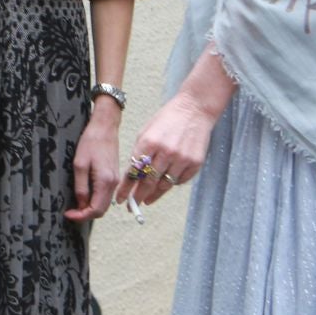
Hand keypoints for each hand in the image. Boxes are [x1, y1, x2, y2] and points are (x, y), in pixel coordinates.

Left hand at [64, 100, 123, 221]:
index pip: (95, 210)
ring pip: (104, 204)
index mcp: (105, 182)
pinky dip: (96, 200)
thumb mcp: (79, 165)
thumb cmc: (90, 142)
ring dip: (90, 208)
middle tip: (70, 211)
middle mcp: (113, 184)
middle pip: (101, 210)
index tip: (68, 214)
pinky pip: (106, 195)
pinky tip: (84, 195)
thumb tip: (81, 204)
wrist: (105, 127)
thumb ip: (81, 187)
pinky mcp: (114, 176)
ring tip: (75, 205)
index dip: (81, 216)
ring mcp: (115, 181)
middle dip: (85, 214)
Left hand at [119, 91, 223, 207]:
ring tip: (146, 200)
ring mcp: (182, 159)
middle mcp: (165, 152)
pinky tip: (165, 185)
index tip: (120, 199)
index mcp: (149, 142)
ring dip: (153, 195)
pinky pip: (180, 181)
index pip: (133, 172)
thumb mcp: (147, 131)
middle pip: (148, 183)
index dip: (125, 188)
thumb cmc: (168, 119)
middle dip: (138, 196)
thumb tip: (133, 175)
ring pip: (164, 185)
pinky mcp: (195, 163)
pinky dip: (171, 184)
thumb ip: (140, 153)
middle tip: (131, 205)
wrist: (195, 109)